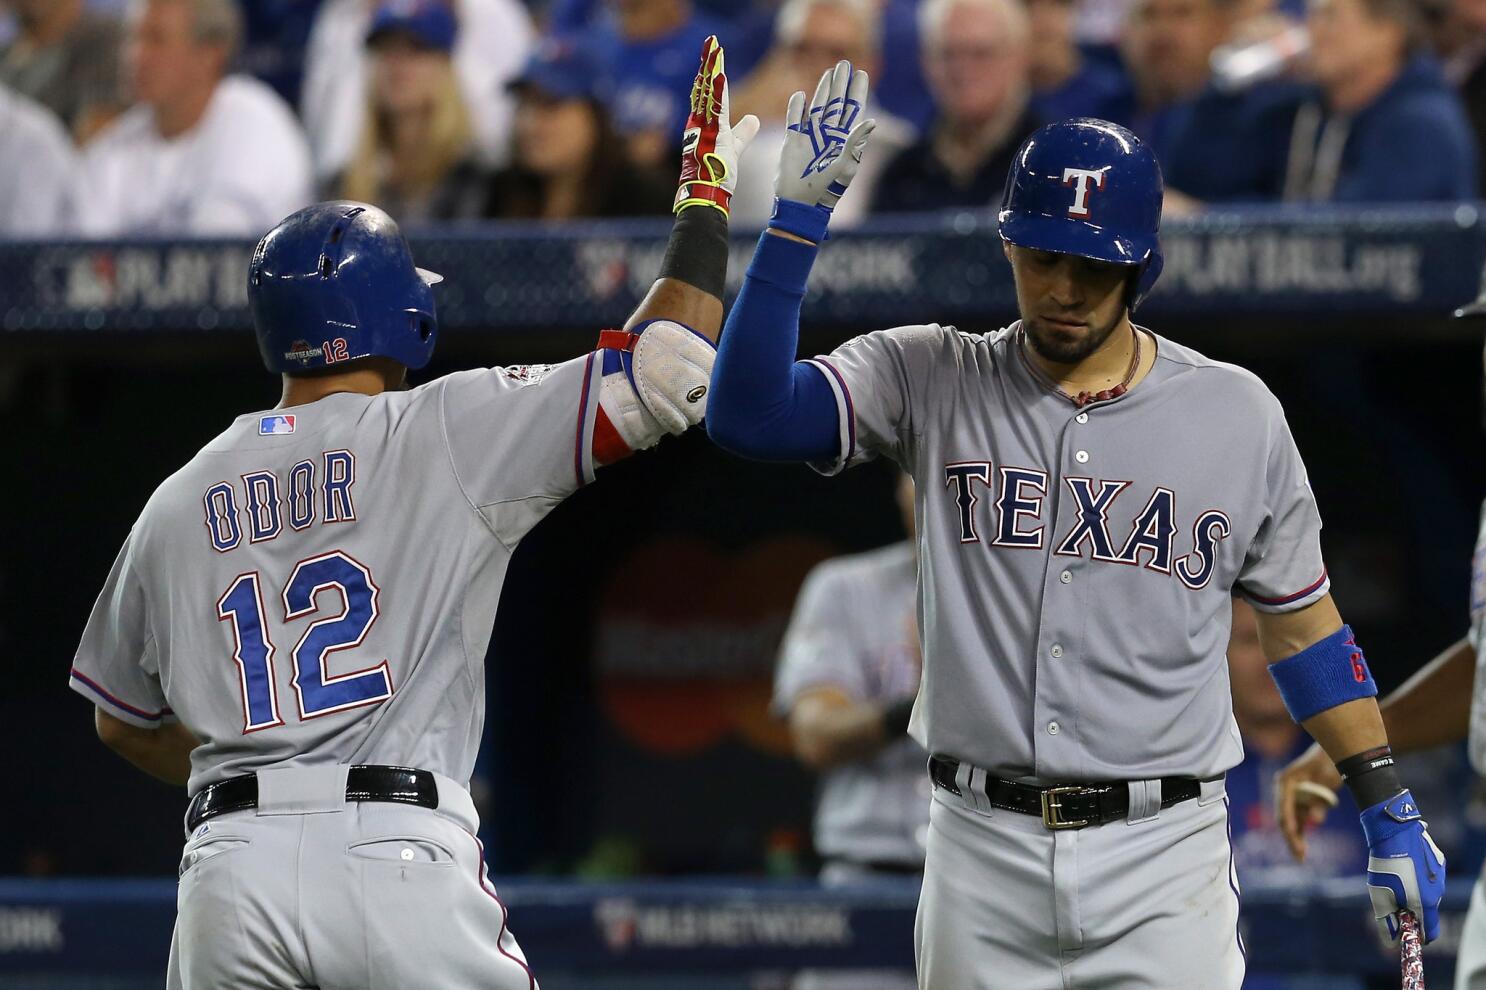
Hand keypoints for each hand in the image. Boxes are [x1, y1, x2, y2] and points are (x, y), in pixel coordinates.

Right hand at [674, 35, 759, 216]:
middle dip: (709, 64)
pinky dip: (717, 90)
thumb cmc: (717, 174)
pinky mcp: (709, 133)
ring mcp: (703, 126)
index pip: (709, 93)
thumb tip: (754, 119)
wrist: (707, 193)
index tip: (715, 56)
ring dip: (711, 70)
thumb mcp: (734, 148)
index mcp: (704, 123)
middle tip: (712, 43)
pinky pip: (714, 108)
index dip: (712, 74)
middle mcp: (700, 121)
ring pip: (707, 92)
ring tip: (714, 49)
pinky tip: (719, 73)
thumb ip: (743, 132)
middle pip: (705, 87)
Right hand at [775, 59, 875, 214]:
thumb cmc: (827, 188)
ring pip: (818, 107)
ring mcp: (810, 137)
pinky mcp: (793, 142)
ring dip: (823, 90)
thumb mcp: (845, 165)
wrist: (802, 202)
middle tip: (844, 64)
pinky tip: (800, 96)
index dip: (857, 91)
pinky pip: (794, 120)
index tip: (861, 73)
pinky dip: (796, 108)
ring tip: (829, 72)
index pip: (852, 109)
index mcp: (843, 139)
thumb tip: (871, 121)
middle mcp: (828, 135)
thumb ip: (856, 142)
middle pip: (836, 103)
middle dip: (841, 84)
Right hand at [1274, 741, 1341, 860]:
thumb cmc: (1330, 763)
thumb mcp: (1327, 781)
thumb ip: (1319, 801)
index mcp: (1286, 782)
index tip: (1295, 842)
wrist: (1336, 752)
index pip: (1284, 809)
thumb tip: (1314, 821)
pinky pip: (1298, 818)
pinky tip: (1302, 846)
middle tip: (1299, 856)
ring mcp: (1291, 795)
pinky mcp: (1299, 799)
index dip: (1289, 827)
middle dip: (1291, 837)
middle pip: (1284, 817)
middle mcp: (1284, 789)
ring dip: (1296, 836)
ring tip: (1300, 855)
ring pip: (1290, 820)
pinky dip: (1301, 830)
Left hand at [1359, 790, 1445, 942]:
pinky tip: (1403, 863)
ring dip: (1413, 892)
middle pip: (1427, 912)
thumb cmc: (1385, 863)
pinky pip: (1428, 877)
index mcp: (1426, 903)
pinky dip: (1417, 877)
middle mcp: (1439, 892)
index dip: (1417, 936)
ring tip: (1393, 876)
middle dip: (1411, 912)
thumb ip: (1386, 921)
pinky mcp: (1439, 862)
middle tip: (1391, 899)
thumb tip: (1391, 943)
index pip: (1430, 933)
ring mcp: (1441, 876)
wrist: (1395, 829)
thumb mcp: (1379, 895)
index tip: (1403, 933)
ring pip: (1427, 893)